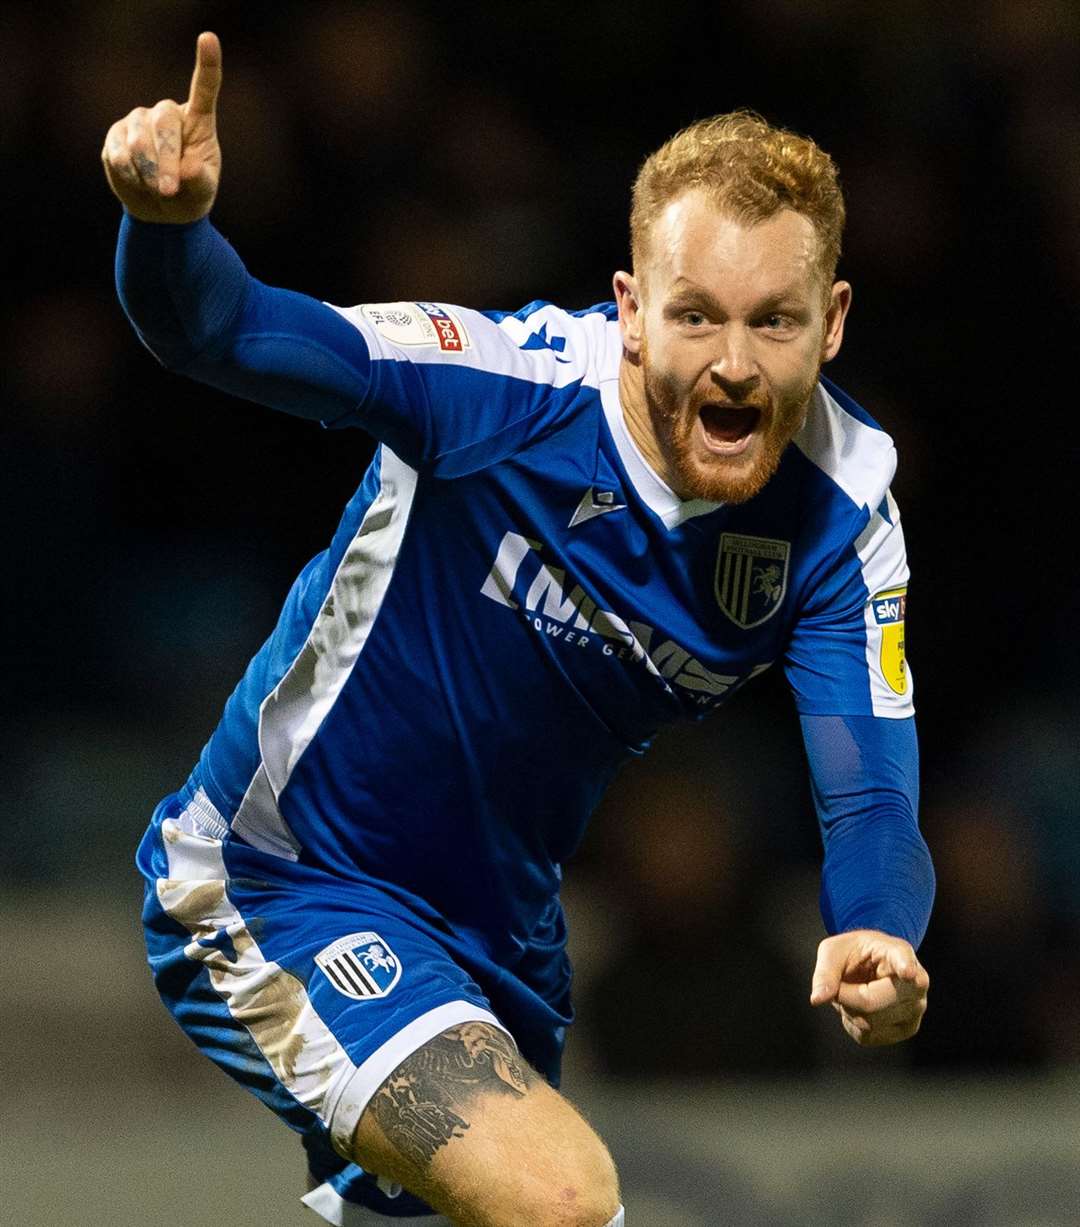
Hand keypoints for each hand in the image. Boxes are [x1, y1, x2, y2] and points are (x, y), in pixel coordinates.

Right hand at [101, 31, 222, 223]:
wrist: (160, 209)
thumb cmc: (190, 193)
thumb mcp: (203, 192)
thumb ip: (201, 180)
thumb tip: (189, 169)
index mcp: (197, 121)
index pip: (203, 88)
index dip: (207, 64)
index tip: (208, 38)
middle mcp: (166, 113)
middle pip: (164, 124)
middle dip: (167, 162)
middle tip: (169, 191)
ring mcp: (138, 121)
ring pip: (138, 140)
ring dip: (148, 172)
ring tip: (159, 192)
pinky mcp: (116, 135)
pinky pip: (119, 153)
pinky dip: (131, 175)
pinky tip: (139, 183)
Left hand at [810, 929, 928, 1046]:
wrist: (871, 965)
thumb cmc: (854, 953)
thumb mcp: (833, 951)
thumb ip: (824, 972)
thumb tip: (817, 999)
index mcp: (898, 951)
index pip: (903, 958)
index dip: (904, 966)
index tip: (907, 972)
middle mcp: (915, 983)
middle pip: (871, 1002)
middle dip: (844, 995)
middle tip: (841, 983)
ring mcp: (915, 1009)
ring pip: (869, 1022)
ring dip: (848, 1010)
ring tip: (854, 991)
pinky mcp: (906, 1029)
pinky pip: (869, 1036)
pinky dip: (854, 1023)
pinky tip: (860, 1007)